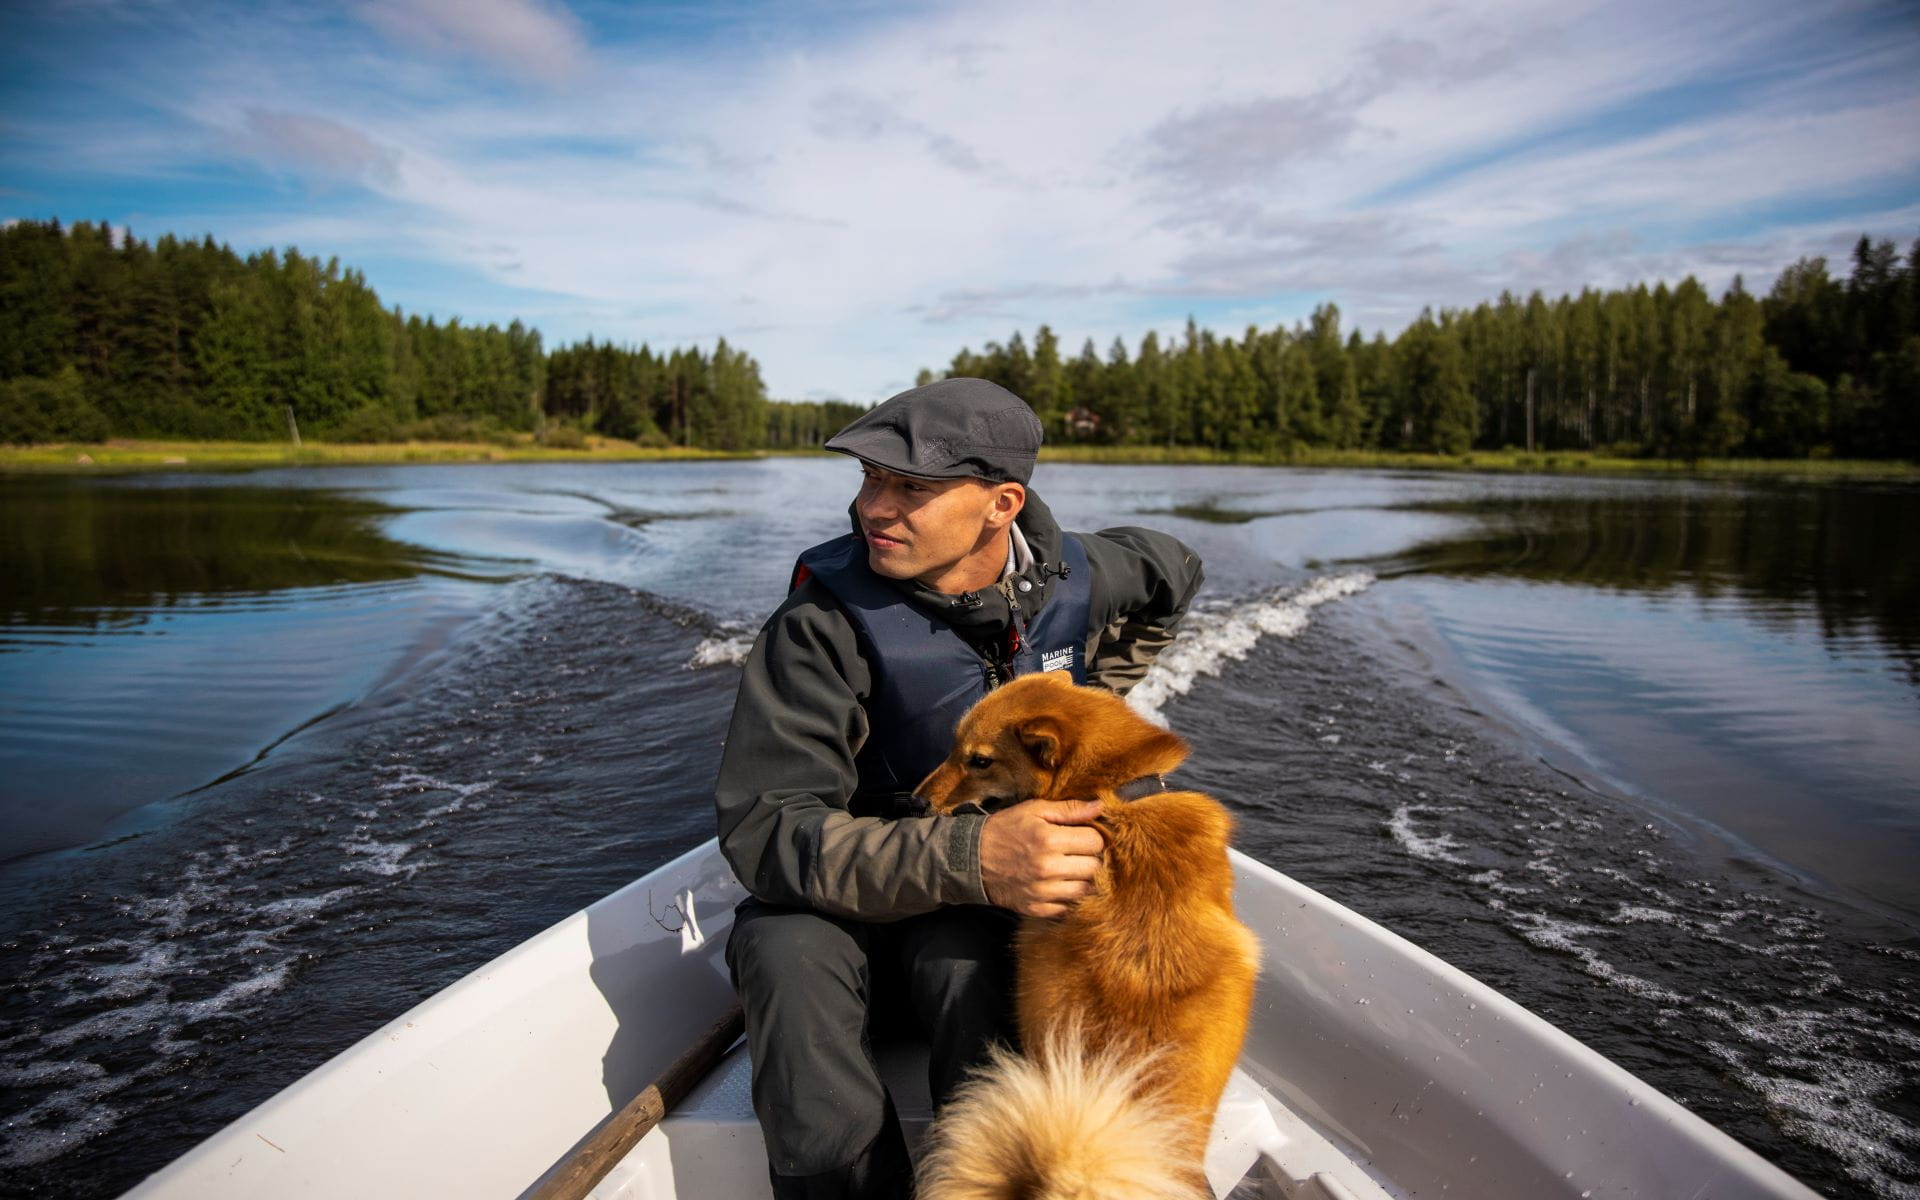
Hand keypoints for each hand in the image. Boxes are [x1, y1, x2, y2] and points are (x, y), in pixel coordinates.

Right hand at [978, 798, 1104, 917]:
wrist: (971, 859)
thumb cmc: (1005, 829)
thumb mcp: (1034, 810)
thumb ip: (1069, 809)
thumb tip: (1100, 806)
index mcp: (1049, 840)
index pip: (1096, 842)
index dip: (1092, 837)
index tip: (1081, 836)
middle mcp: (1048, 868)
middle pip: (1094, 867)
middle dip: (1089, 858)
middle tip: (1076, 852)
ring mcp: (1042, 892)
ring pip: (1085, 890)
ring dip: (1081, 879)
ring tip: (1068, 868)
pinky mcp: (1037, 909)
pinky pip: (1068, 908)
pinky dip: (1067, 897)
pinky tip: (1057, 884)